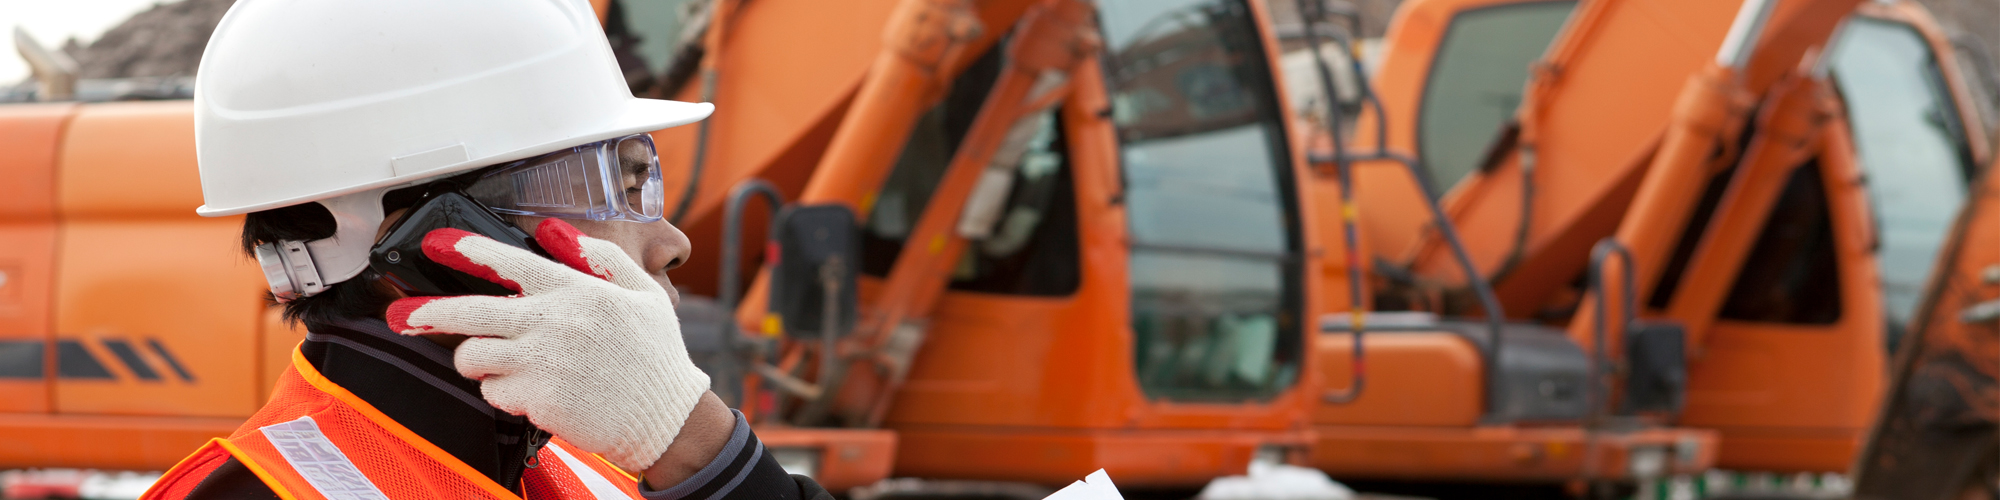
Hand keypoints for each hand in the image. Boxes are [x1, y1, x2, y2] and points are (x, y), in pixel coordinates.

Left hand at [386, 219, 708, 470]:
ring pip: (472, 355)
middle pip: (469, 312)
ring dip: (474, 360)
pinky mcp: (535, 399)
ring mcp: (540, 361)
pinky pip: (492, 392)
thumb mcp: (643, 294)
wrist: (667, 419)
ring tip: (493, 363)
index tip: (436, 244)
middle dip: (426, 312)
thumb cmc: (657, 359)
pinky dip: (502, 392)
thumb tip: (555, 232)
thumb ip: (600, 258)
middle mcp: (551, 321)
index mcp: (575, 291)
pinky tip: (529, 391)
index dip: (466, 249)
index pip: (508, 261)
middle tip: (402, 315)